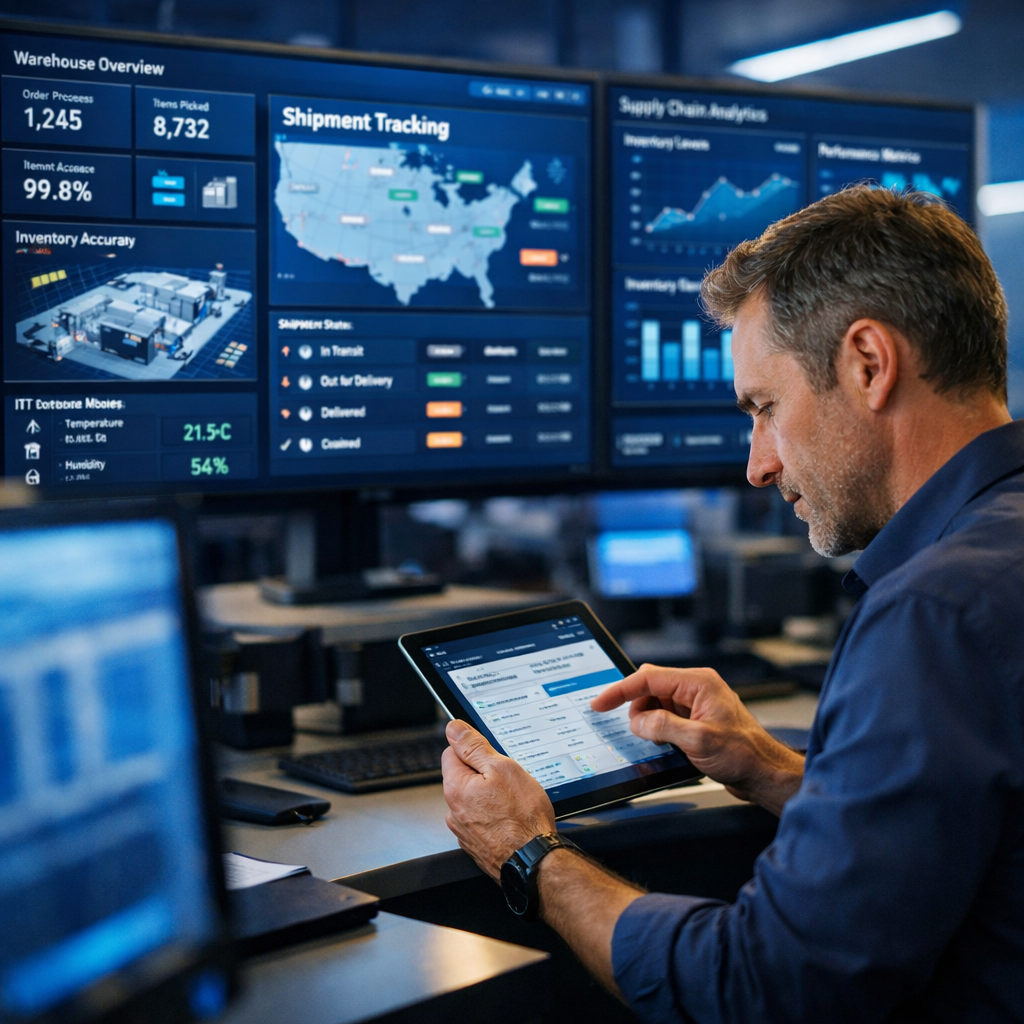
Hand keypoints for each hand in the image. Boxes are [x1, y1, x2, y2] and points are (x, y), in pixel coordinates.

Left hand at [442, 719, 556, 879]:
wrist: (535, 862)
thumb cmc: (523, 819)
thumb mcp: (503, 768)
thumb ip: (474, 747)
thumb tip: (455, 729)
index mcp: (456, 788)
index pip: (452, 752)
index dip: (474, 749)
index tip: (492, 756)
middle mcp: (453, 811)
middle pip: (464, 776)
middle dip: (484, 774)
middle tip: (508, 781)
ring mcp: (464, 831)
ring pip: (474, 799)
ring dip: (490, 797)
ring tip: (513, 803)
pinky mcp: (476, 845)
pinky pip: (481, 820)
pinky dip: (494, 816)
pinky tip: (512, 819)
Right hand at [591, 664, 803, 814]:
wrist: (764, 773)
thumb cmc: (744, 754)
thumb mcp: (698, 741)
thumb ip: (663, 726)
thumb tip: (638, 721)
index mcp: (698, 683)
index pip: (648, 677)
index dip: (620, 690)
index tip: (600, 703)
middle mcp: (697, 688)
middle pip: (650, 687)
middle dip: (636, 708)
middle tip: (635, 731)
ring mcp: (696, 704)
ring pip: (656, 703)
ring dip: (648, 721)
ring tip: (660, 742)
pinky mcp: (696, 719)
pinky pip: (666, 716)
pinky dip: (658, 729)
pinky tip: (666, 744)